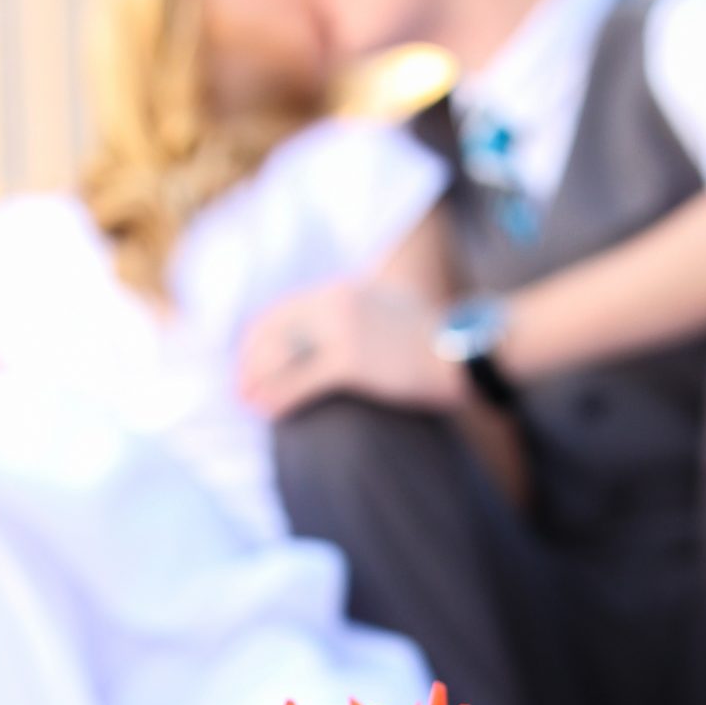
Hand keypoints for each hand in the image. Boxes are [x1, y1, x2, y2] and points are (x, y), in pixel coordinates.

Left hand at [237, 282, 464, 419]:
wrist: (464, 350)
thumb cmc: (435, 338)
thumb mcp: (394, 305)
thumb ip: (364, 306)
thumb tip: (344, 319)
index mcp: (343, 290)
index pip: (283, 311)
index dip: (259, 340)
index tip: (250, 362)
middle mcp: (336, 303)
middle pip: (274, 331)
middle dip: (251, 362)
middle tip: (241, 389)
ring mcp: (342, 330)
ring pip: (281, 356)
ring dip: (258, 382)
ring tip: (249, 404)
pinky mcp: (350, 361)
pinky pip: (299, 381)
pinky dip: (278, 398)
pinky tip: (270, 414)